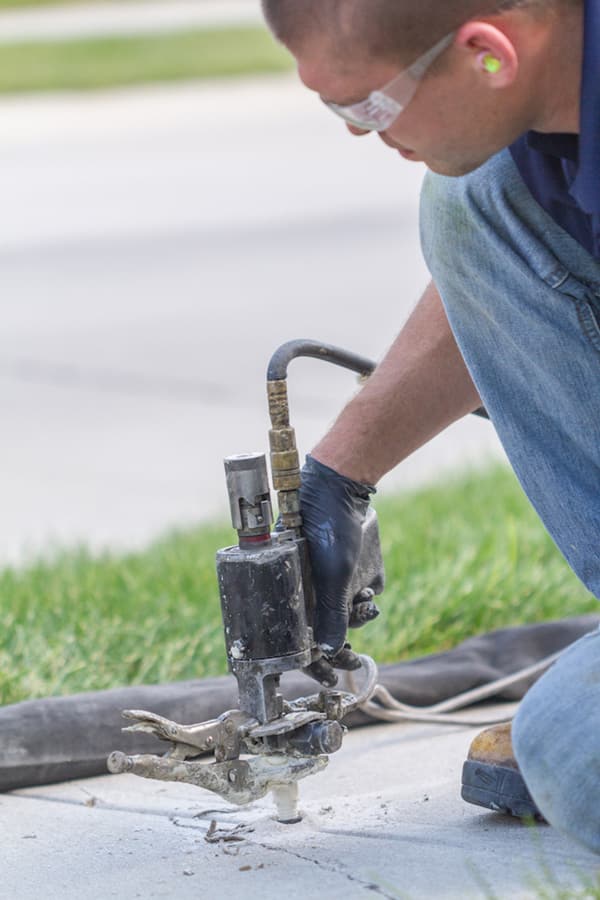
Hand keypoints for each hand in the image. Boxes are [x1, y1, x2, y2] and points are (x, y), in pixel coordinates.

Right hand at [299, 454, 375, 656]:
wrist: (342, 487)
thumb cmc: (326, 527)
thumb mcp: (331, 574)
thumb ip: (332, 613)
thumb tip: (330, 651)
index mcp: (288, 591)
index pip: (294, 637)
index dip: (311, 662)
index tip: (330, 681)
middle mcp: (303, 588)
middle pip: (320, 631)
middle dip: (340, 644)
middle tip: (354, 659)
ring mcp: (323, 579)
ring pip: (340, 615)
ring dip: (355, 618)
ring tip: (367, 608)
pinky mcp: (344, 570)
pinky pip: (355, 597)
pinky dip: (363, 601)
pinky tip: (369, 595)